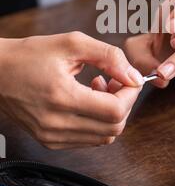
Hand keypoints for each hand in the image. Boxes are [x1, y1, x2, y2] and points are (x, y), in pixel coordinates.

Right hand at [0, 32, 143, 148]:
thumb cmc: (30, 55)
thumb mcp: (72, 43)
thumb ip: (109, 56)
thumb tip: (133, 76)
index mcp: (62, 97)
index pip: (115, 111)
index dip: (130, 94)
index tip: (129, 79)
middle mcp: (56, 124)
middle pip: (114, 128)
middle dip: (123, 103)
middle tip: (114, 81)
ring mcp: (52, 137)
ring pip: (104, 137)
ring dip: (111, 114)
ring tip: (98, 89)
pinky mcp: (49, 142)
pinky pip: (88, 140)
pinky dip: (97, 122)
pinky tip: (87, 101)